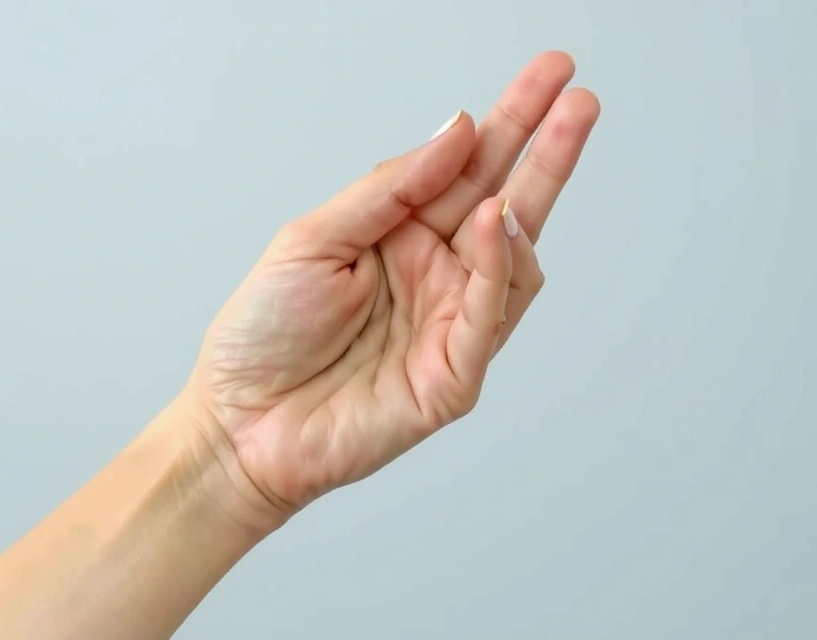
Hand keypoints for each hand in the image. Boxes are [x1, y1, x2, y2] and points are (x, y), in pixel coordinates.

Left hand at [181, 52, 598, 526]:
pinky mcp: (452, 377)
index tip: (549, 72)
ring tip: (537, 152)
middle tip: (580, 96)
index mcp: (401, 236)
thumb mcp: (314, 238)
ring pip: (514, 259)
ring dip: (528, 201)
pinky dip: (498, 267)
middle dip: (547, 149)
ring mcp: (450, 325)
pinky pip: (489, 316)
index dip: (511, 121)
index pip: (469, 169)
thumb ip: (390, 188)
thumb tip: (457, 129)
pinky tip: (498, 221)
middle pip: (507, 203)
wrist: (237, 424)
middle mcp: (435, 275)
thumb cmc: (264, 334)